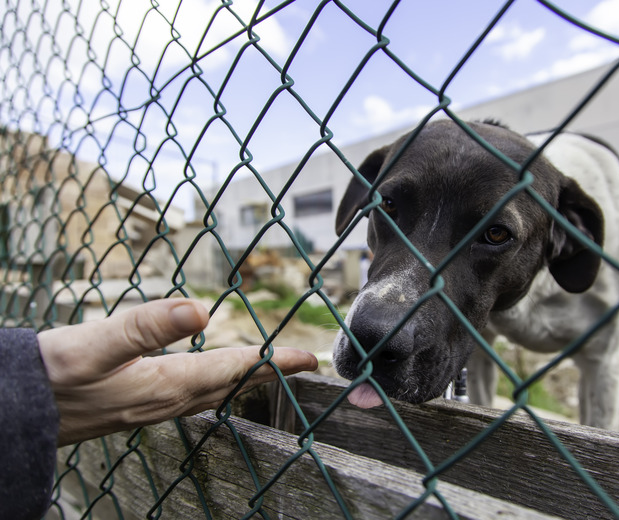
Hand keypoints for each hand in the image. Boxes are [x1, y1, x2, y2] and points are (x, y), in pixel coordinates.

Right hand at [38, 299, 317, 445]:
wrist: (13, 413)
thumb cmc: (49, 376)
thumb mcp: (95, 344)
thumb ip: (146, 326)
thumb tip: (201, 309)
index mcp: (166, 384)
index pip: (234, 370)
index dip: (273, 362)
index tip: (307, 358)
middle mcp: (166, 401)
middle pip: (231, 385)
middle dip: (268, 373)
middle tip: (299, 364)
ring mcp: (151, 407)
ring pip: (213, 393)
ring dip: (244, 379)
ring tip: (267, 369)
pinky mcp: (136, 406)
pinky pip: (191, 395)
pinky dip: (214, 383)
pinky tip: (209, 379)